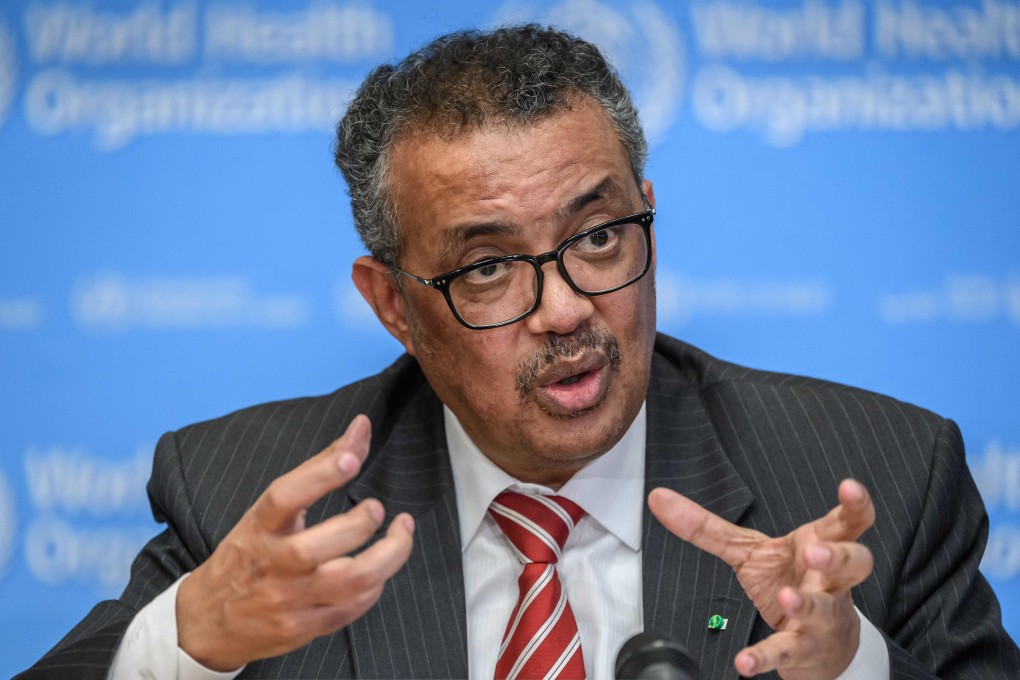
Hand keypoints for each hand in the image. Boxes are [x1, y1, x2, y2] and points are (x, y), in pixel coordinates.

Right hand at [176, 414, 414, 670]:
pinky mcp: (304, 629)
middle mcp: (271, 564)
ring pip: (348, 581)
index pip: (285, 496)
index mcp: (258, 527)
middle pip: (315, 547)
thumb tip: (362, 426)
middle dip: (358, 525)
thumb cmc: (248, 554)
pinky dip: (377, 584)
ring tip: (401, 532)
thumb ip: (319, 469)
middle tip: (377, 508)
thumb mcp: (269, 511)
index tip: (351, 458)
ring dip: (389, 555)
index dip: (320, 475)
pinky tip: (381, 567)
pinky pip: (353, 607)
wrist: (207, 622)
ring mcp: (288, 600)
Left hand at [648, 479, 875, 679]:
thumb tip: (658, 497)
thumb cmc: (790, 581)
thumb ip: (707, 526)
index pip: (848, 523)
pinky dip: (766, 657)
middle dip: (839, 555)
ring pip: (826, 609)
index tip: (849, 488)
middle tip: (816, 551)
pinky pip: (788, 651)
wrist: (820, 644)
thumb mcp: (749, 551)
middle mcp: (831, 581)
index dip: (854, 505)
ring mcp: (824, 616)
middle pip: (855, 563)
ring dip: (808, 604)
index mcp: (821, 546)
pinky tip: (744, 661)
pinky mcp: (805, 649)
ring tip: (788, 599)